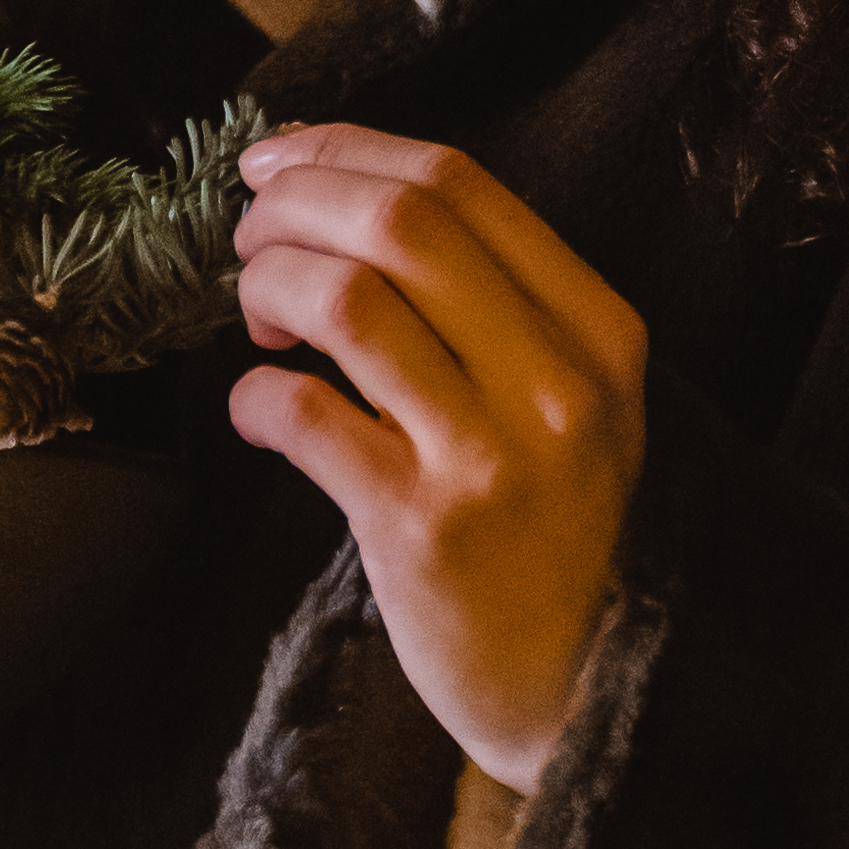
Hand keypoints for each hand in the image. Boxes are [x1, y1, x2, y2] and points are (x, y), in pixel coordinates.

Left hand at [228, 125, 649, 791]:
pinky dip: (256, 392)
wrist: (595, 697)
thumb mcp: (580, 405)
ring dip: (268, 284)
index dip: (345, 151)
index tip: (281, 163)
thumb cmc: (566, 537)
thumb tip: (354, 208)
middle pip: (399, 221)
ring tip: (258, 318)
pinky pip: (305, 417)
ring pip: (346, 299)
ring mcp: (493, 456)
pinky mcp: (422, 532)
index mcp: (599, 329)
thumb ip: (501, 312)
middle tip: (249, 237)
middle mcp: (558, 380)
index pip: (459, 184)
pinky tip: (259, 406)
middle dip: (296, 205)